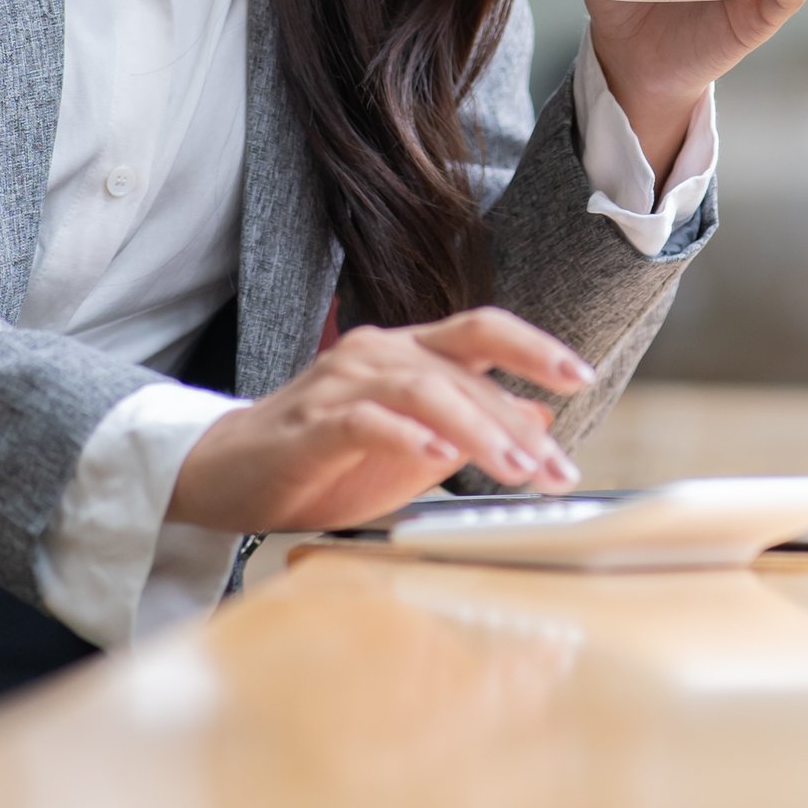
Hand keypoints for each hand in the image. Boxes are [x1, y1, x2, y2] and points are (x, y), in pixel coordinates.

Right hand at [166, 309, 590, 534]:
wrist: (226, 475)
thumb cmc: (324, 461)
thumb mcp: (413, 449)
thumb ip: (469, 429)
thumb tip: (539, 421)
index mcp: (406, 352)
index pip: (480, 331)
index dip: (534, 347)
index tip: (581, 376)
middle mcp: (376, 353)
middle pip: (461, 370)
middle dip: (518, 423)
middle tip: (560, 470)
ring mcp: (340, 384)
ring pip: (422, 389)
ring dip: (476, 430)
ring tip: (516, 470)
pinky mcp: (309, 424)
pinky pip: (364, 421)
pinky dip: (405, 437)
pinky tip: (435, 458)